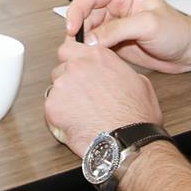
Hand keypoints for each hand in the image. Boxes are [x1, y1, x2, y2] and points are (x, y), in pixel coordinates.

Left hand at [46, 42, 163, 157]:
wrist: (127, 142)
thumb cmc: (136, 117)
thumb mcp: (139, 82)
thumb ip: (118, 70)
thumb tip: (114, 73)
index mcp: (98, 57)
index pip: (70, 48)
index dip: (72, 60)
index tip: (76, 70)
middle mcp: (77, 66)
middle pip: (60, 68)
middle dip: (68, 81)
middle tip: (82, 98)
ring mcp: (62, 85)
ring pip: (54, 88)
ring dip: (64, 99)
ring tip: (83, 115)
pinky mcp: (52, 106)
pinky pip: (50, 108)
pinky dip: (59, 117)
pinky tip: (76, 124)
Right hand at [65, 0, 190, 72]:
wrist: (189, 50)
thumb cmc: (178, 31)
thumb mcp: (148, 26)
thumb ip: (118, 30)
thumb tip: (91, 38)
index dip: (76, 11)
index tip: (72, 29)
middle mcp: (114, 6)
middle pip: (83, 15)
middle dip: (78, 31)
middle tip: (77, 48)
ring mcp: (113, 25)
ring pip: (86, 32)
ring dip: (83, 45)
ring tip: (85, 57)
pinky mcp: (113, 42)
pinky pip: (94, 46)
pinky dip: (90, 54)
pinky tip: (93, 61)